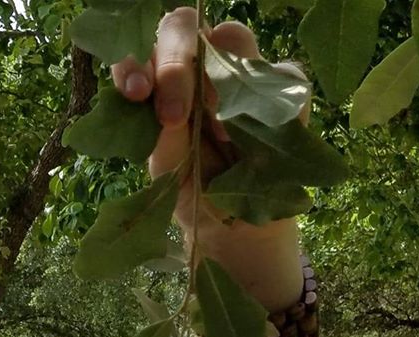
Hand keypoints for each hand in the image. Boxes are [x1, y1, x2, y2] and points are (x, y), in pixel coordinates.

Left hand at [111, 7, 309, 246]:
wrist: (234, 228)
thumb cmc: (192, 194)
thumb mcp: (168, 176)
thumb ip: (162, 140)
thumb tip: (167, 109)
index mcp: (159, 86)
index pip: (141, 50)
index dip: (134, 61)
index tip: (136, 93)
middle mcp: (197, 70)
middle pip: (184, 26)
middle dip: (175, 63)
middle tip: (175, 114)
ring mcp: (239, 74)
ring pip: (232, 37)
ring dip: (219, 80)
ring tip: (220, 135)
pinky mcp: (282, 90)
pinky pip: (283, 75)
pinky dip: (266, 103)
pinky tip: (254, 142)